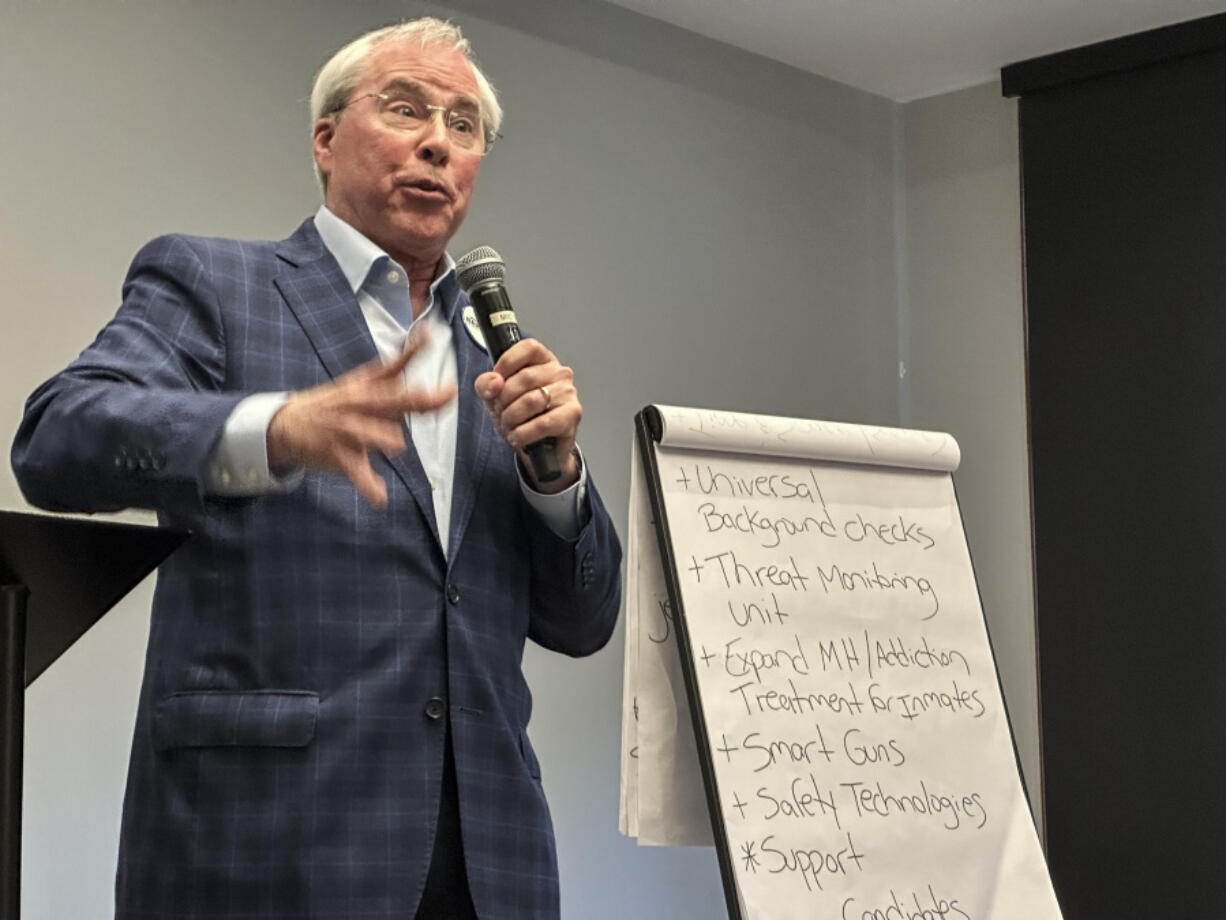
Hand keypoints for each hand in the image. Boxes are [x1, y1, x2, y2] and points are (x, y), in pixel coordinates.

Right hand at [267, 333, 454, 507]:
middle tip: (430, 397)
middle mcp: (357, 404)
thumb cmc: (334, 402)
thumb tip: (424, 338)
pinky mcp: (336, 453)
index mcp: (367, 387)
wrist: (285, 424)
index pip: (393, 368)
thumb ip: (395, 365)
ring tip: (397, 447)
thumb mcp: (361, 380)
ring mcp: (345, 428)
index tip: (430, 339)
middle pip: (386, 400)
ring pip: (365, 432)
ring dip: (380, 438)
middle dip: (409, 399)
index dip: (412, 354)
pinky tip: (379, 498)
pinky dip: (367, 485)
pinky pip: (354, 471)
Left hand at [475, 339, 580, 493]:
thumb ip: (487, 384)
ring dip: (512, 418)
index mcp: (543, 360)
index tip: (496, 383)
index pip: (528, 347)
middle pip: (525, 377)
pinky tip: (518, 437)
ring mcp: (568, 392)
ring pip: (532, 401)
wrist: (539, 447)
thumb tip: (495, 382)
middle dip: (504, 400)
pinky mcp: (573, 414)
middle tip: (501, 413)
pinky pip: (542, 423)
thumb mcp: (495, 396)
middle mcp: (560, 372)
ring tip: (509, 426)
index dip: (507, 364)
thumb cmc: (520, 416)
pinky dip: (523, 434)